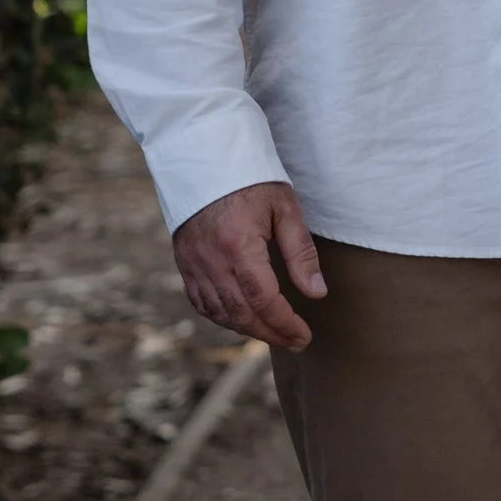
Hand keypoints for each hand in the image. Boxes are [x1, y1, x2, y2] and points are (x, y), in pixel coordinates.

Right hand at [174, 179, 327, 351]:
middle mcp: (211, 260)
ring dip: (248, 329)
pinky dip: (223, 317)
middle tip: (295, 342)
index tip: (304, 335)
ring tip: (274, 333)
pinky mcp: (184, 263)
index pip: (264, 300)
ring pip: (220, 313)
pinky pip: (202, 302)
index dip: (284, 324)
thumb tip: (317, 293)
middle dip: (270, 333)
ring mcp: (193, 264)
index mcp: (238, 245)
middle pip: (242, 314)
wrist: (205, 159)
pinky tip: (242, 319)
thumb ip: (301, 253)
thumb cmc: (251, 179)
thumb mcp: (285, 208)